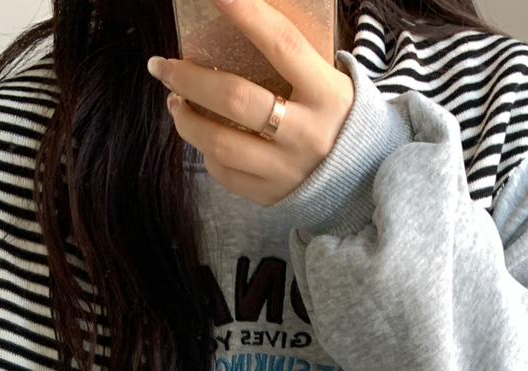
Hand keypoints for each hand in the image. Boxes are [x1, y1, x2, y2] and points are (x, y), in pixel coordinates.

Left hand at [146, 0, 354, 204]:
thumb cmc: (338, 116)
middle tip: (163, 66)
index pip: (282, 44)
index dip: (246, 14)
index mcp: (327, 94)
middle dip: (190, 79)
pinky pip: (226, 174)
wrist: (364, 179)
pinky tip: (204, 137)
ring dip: (187, 119)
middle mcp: (307, 134)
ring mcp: (288, 170)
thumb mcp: (329, 82)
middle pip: (236, 100)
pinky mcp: (273, 196)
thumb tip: (236, 22)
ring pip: (221, 143)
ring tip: (175, 102)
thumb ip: (291, 61)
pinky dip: (208, 152)